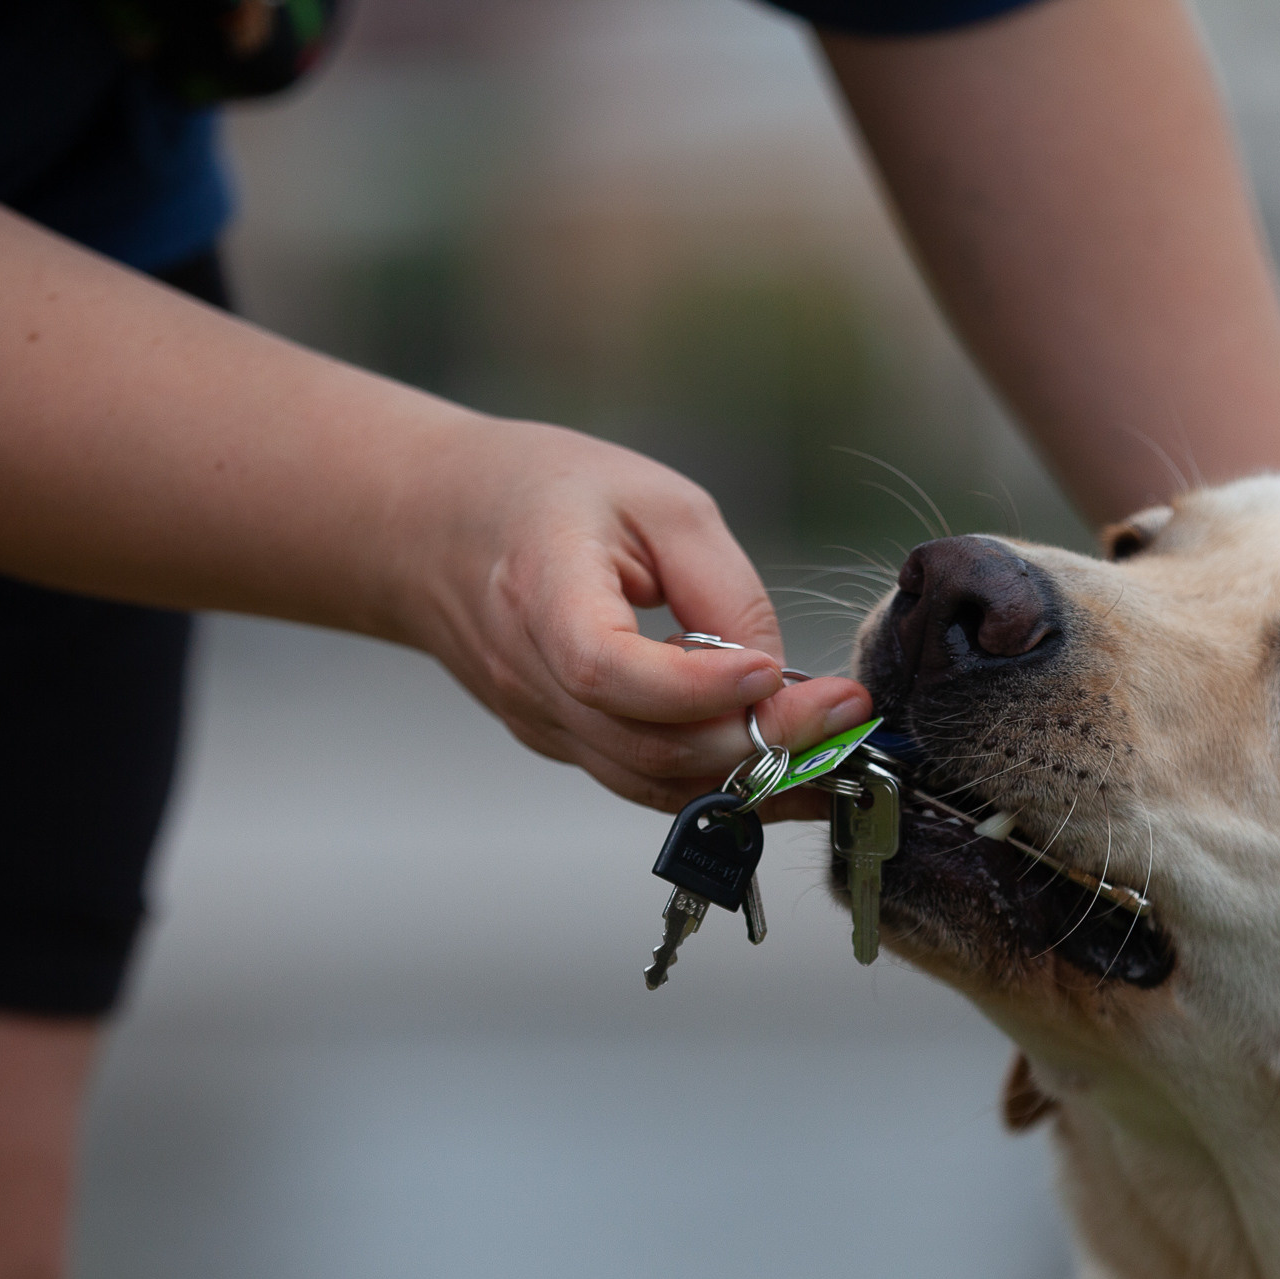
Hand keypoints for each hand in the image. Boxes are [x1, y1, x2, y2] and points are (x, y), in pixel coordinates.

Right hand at [402, 416, 871, 814]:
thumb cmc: (548, 494)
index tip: (771, 671)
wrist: (435, 524)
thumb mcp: (656, 500)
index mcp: (540, 592)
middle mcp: (530, 675)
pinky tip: (782, 759)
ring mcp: (539, 721)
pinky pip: (645, 780)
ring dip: (751, 778)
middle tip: (844, 715)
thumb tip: (779, 681)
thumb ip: (723, 589)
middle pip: (646, 745)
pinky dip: (717, 781)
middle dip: (757, 742)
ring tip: (832, 746)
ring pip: (653, 783)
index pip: (610, 671)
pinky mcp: (559, 742)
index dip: (698, 688)